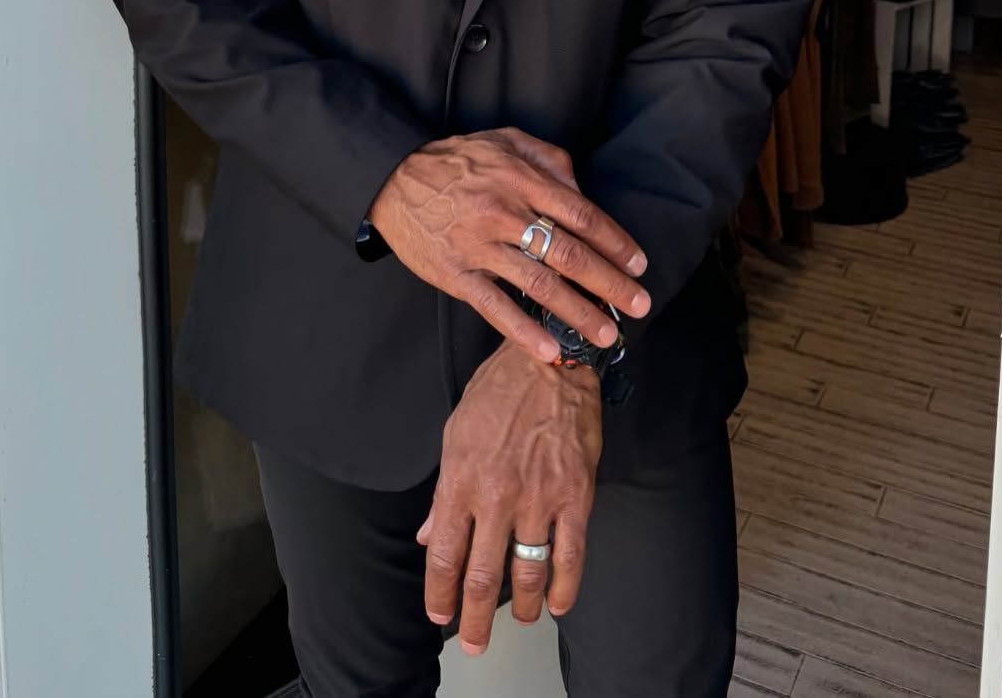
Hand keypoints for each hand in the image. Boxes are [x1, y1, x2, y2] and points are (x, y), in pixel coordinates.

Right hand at [368, 126, 649, 363]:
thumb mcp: (505, 139)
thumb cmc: (456, 159)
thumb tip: (583, 192)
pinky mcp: (456, 274)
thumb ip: (549, 159)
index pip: (581, 214)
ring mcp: (479, 246)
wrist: (392, 179)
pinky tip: (550, 350)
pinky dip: (524, 332)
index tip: (637, 263)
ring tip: (605, 333)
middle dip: (609, 283)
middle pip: (569, 254)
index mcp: (521, 179)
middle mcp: (504, 212)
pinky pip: (495, 307)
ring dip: (578, 313)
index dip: (614, 241)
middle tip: (638, 304)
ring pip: (539, 285)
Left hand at [417, 341, 601, 652]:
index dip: (439, 593)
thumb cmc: (498, 391)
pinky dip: (564, 588)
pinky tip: (558, 603)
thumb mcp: (455, 433)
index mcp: (461, 480)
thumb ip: (443, 492)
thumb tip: (426, 535)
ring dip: (522, 608)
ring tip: (519, 620)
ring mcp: (538, 499)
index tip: (439, 613)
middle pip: (482, 578)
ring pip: (527, 574)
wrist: (550, 360)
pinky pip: (570, 556)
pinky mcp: (575, 496)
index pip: (443, 554)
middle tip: (475, 642)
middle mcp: (496, 496)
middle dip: (476, 619)